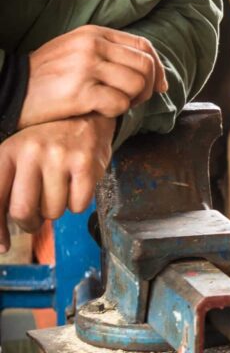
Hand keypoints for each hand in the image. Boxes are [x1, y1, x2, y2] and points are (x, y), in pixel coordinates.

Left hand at [0, 114, 114, 251]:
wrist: (85, 119)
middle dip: (31, 223)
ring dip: (57, 210)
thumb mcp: (18, 159)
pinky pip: (78, 206)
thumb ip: (6, 194)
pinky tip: (77, 186)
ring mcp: (59, 157)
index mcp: (8, 152)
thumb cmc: (47, 147)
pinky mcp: (85, 164)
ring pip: (53, 211)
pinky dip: (78, 203)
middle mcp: (30, 152)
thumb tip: (1, 245)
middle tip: (37, 218)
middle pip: (22, 211)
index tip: (2, 246)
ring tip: (60, 191)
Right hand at [19, 25, 167, 128]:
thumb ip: (111, 55)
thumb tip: (155, 76)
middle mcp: (92, 45)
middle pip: (146, 66)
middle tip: (132, 101)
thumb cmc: (48, 77)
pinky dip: (116, 112)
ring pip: (137, 84)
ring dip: (132, 101)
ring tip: (113, 104)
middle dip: (147, 88)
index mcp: (94, 34)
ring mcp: (86, 67)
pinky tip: (99, 111)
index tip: (159, 86)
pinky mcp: (80, 91)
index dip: (158, 68)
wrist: (10, 91)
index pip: (144, 46)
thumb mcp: (77, 52)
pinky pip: (119, 103)